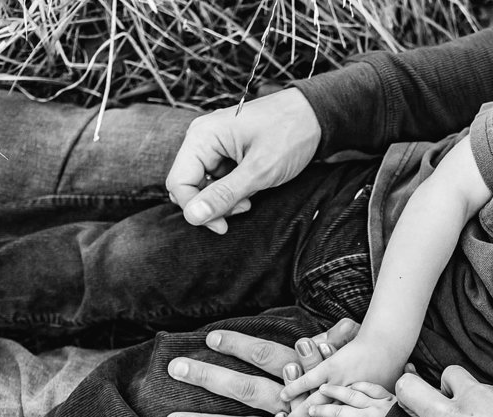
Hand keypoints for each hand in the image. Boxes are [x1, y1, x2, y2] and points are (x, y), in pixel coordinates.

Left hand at [164, 320, 358, 416]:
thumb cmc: (372, 397)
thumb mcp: (357, 368)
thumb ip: (340, 346)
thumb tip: (337, 326)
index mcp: (308, 378)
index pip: (271, 357)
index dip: (242, 346)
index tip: (210, 338)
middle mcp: (297, 405)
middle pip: (248, 388)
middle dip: (211, 377)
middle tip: (176, 367)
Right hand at [165, 88, 320, 234]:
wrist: (315, 115)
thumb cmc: (290, 134)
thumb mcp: (259, 170)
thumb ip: (225, 194)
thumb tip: (192, 216)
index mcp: (202, 136)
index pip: (178, 182)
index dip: (195, 209)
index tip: (222, 226)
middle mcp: (201, 138)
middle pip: (187, 185)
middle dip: (211, 205)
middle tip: (243, 209)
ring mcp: (213, 144)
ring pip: (203, 185)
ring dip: (223, 200)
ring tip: (251, 198)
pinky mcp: (226, 151)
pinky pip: (217, 178)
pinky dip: (231, 190)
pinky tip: (252, 189)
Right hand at [281, 336, 403, 416]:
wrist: (387, 345)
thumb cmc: (389, 372)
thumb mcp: (385, 402)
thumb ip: (375, 416)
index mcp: (363, 412)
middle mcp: (349, 400)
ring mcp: (339, 383)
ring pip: (314, 404)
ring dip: (298, 416)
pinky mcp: (331, 367)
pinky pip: (310, 380)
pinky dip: (296, 388)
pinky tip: (283, 396)